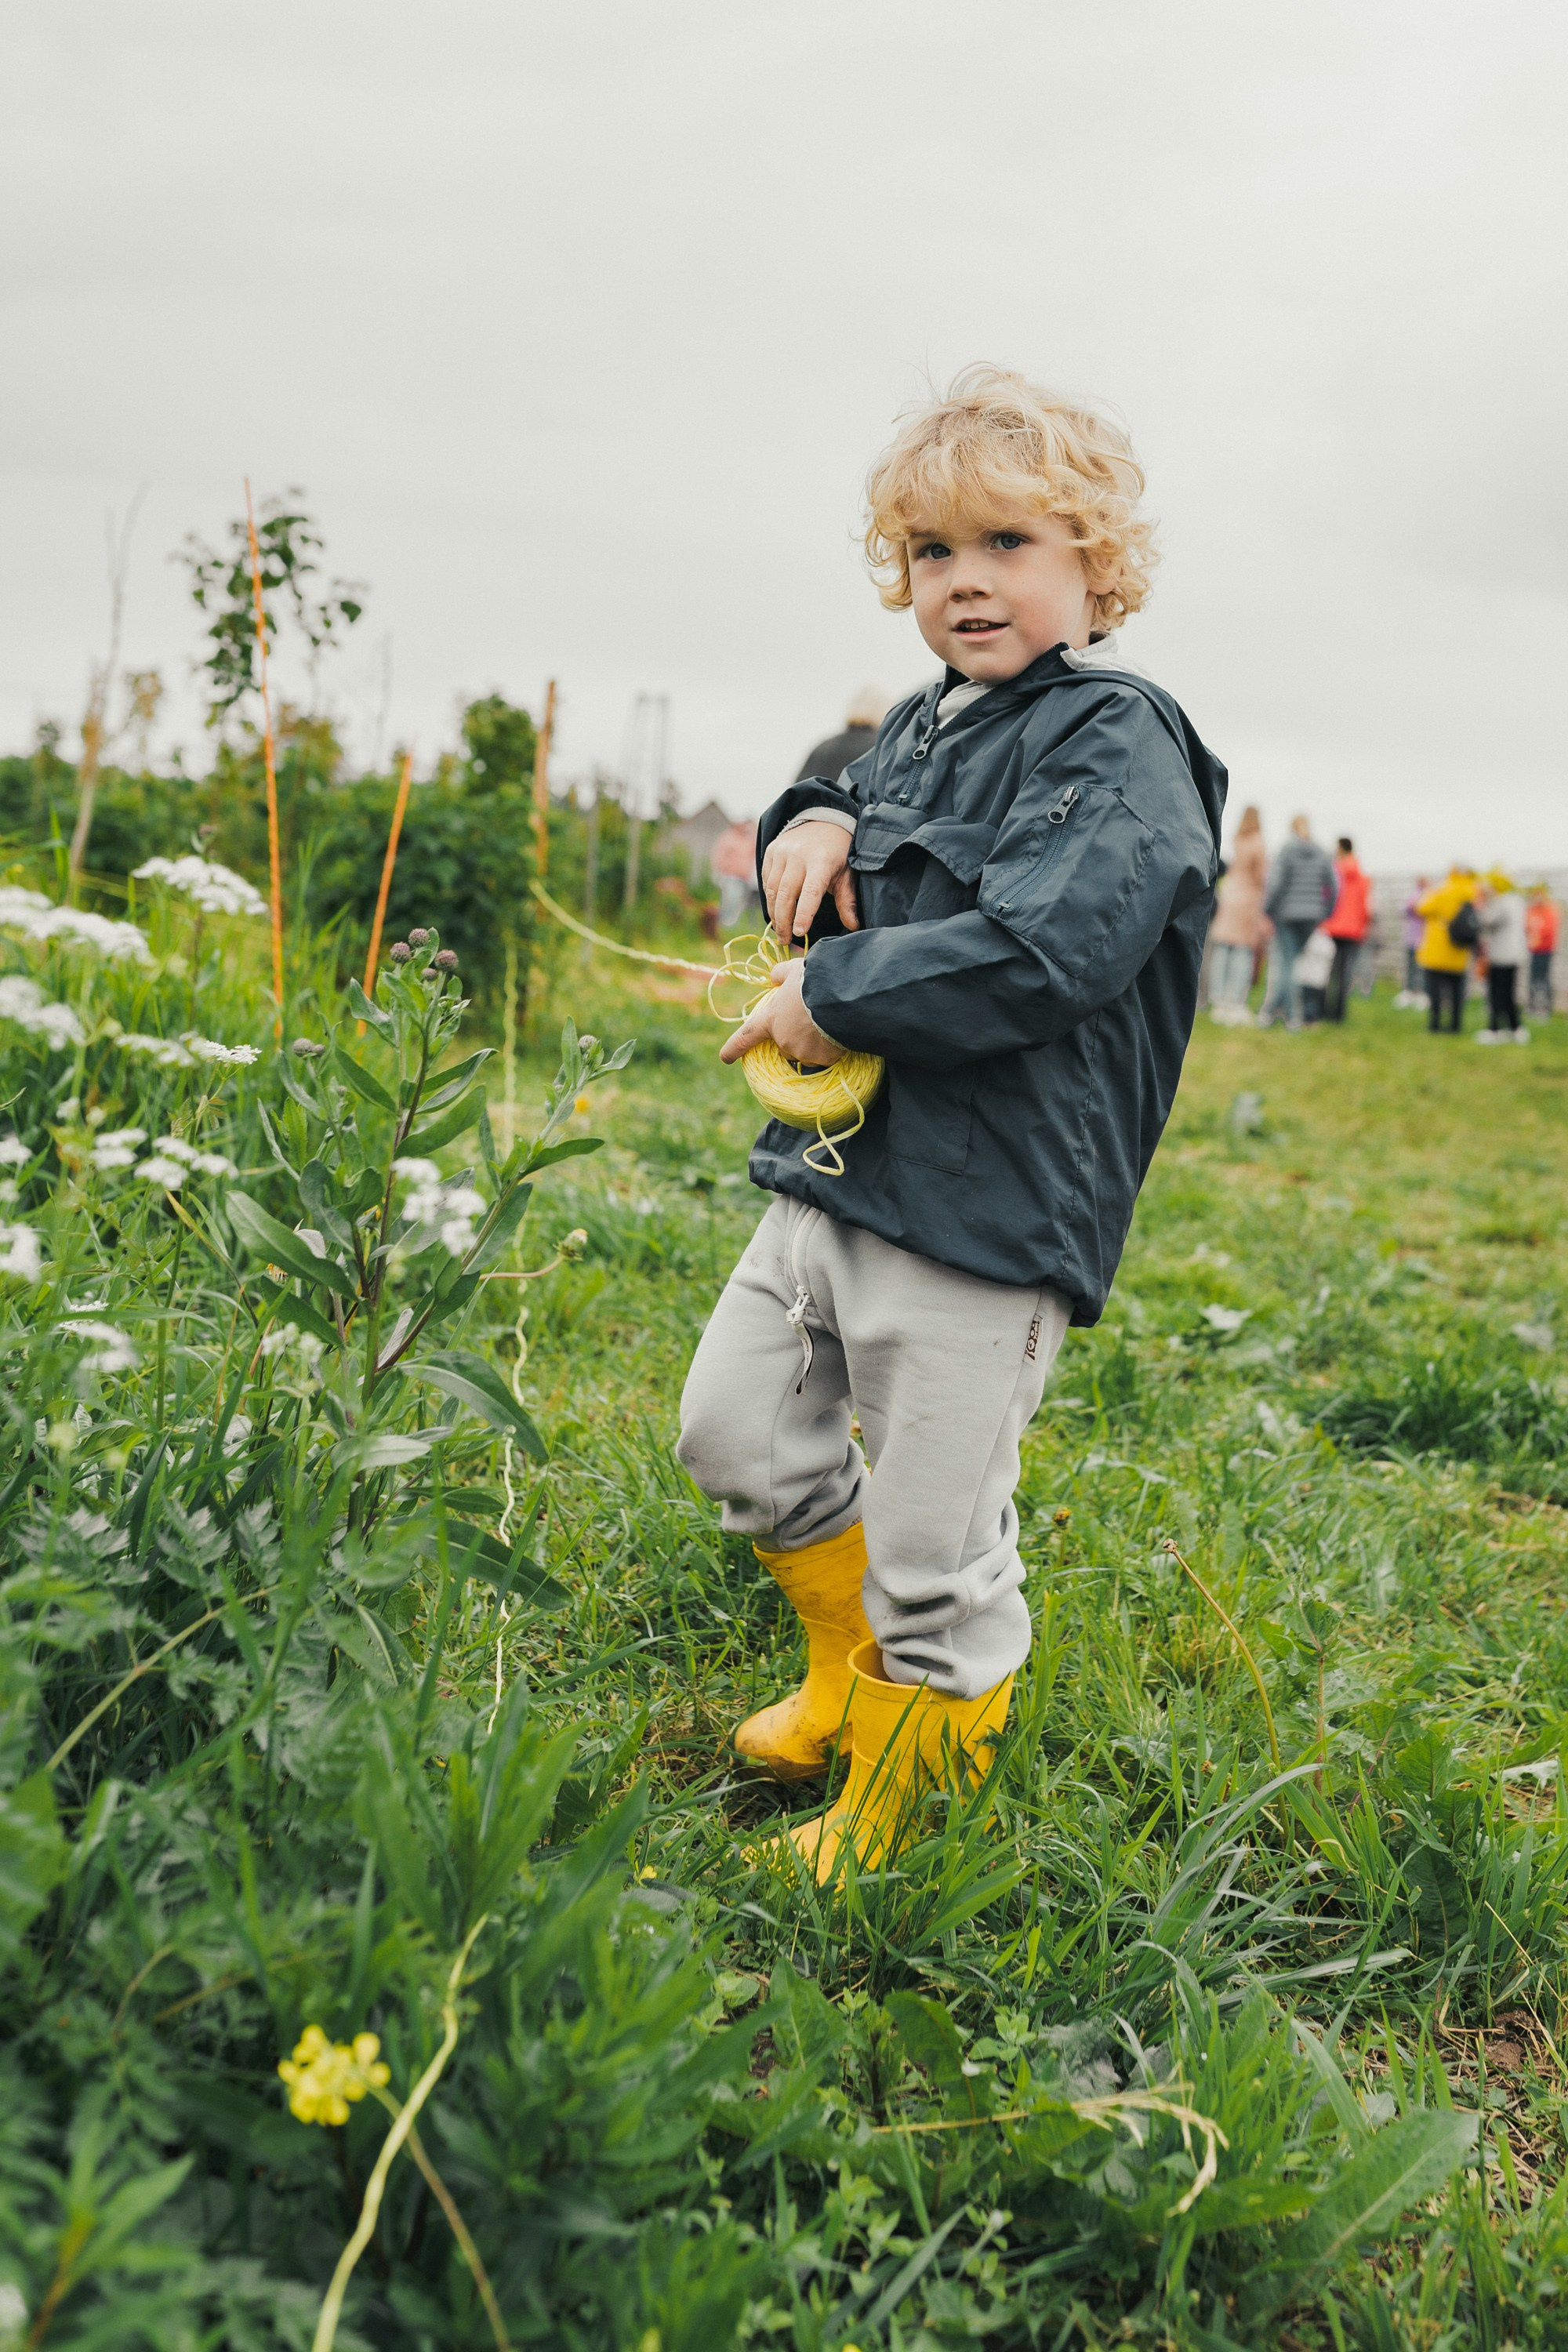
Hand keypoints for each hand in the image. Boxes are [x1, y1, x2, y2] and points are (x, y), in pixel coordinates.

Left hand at [719, 958, 844, 1067]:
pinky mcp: (823, 1059)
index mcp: (771, 1020)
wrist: (843, 997)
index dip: (733, 1048)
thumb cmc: (813, 981)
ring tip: (826, 1023)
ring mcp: (803, 1052)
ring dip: (812, 1043)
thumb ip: (779, 974)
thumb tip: (774, 977)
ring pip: (805, 1052)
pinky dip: (829, 1048)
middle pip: (784, 1045)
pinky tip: (838, 1031)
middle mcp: (783, 1040)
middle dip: (794, 1036)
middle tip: (810, 1018)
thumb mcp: (792, 970)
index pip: (746, 1037)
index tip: (724, 1058)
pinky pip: (824, 1057)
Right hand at [761, 820, 859, 944]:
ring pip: (772, 890)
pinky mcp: (771, 851)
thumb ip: (847, 901)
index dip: (803, 914)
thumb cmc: (838, 853)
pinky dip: (769, 898)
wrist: (824, 820)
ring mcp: (782, 852)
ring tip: (779, 931)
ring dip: (773, 914)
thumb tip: (853, 927)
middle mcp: (798, 855)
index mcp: (821, 861)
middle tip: (785, 941)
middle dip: (783, 922)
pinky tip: (776, 911)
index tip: (800, 934)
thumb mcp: (847, 875)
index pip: (810, 892)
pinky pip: (766, 880)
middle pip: (785, 895)